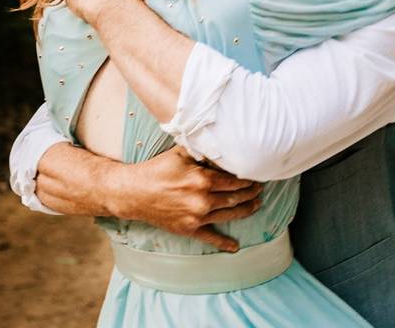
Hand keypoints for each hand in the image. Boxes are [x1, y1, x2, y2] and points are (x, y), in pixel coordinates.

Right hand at [109, 146, 262, 251]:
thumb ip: (202, 150)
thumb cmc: (157, 170)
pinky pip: (210, 237)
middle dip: (251, 192)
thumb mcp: (180, 153)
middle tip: (260, 188)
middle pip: (235, 197)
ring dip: (246, 210)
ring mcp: (197, 217)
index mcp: (202, 180)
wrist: (134, 193)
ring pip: (229, 214)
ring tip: (256, 204)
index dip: (247, 178)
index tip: (256, 175)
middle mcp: (202, 200)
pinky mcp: (189, 229)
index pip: (234, 180)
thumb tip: (222, 147)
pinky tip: (235, 247)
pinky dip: (224, 243)